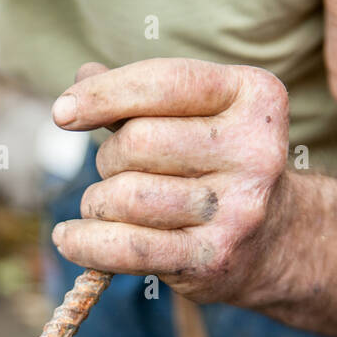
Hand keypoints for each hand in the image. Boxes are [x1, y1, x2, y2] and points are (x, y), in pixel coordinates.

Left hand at [50, 58, 289, 305]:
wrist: (273, 241)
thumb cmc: (216, 166)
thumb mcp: (195, 117)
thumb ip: (140, 96)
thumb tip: (83, 78)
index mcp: (254, 96)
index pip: (163, 83)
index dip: (103, 94)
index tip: (63, 112)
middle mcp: (255, 150)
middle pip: (137, 142)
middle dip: (108, 158)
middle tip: (116, 172)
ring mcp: (238, 209)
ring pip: (126, 196)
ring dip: (97, 203)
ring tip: (106, 207)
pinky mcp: (213, 258)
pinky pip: (127, 247)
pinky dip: (85, 242)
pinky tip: (68, 237)